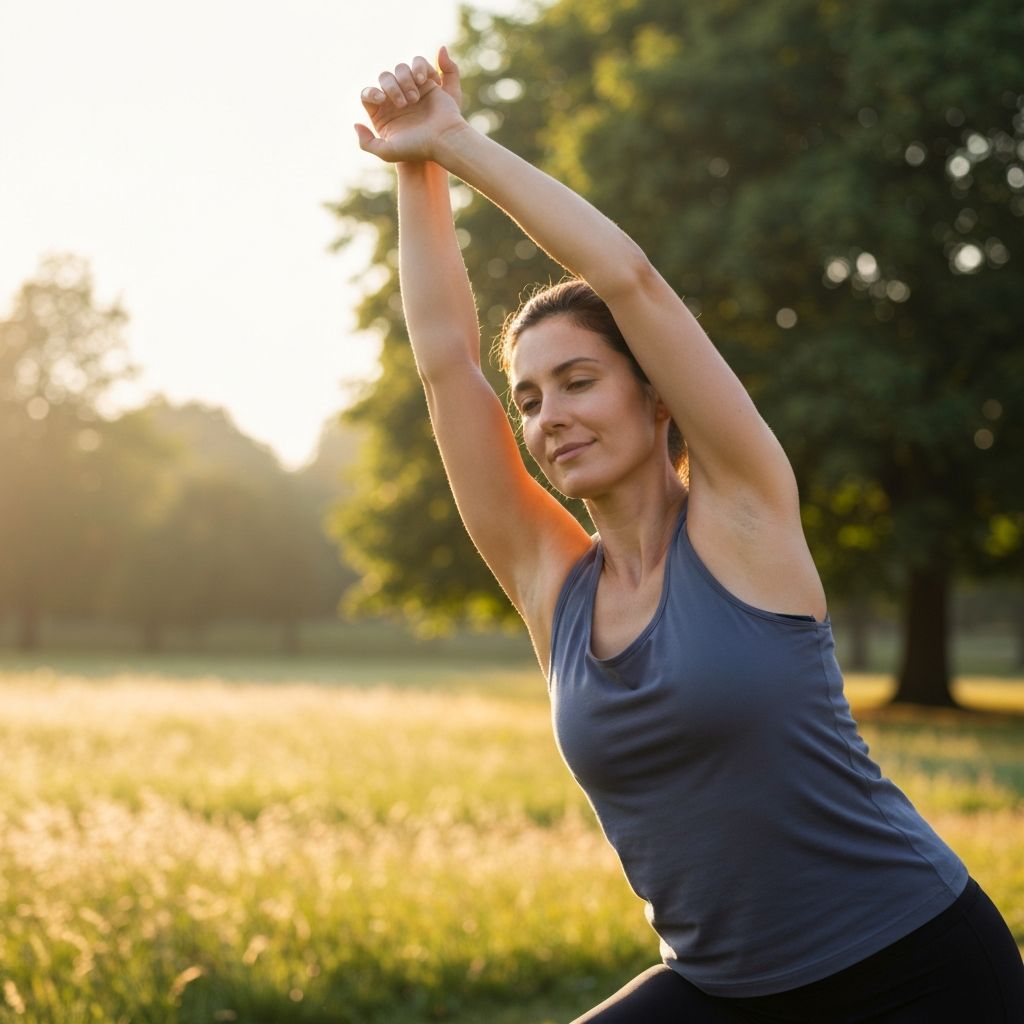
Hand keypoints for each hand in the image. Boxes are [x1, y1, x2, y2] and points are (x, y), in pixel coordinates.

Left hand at [355, 47, 466, 162]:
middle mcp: (396, 101)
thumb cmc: (418, 147)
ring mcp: (412, 89)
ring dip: (405, 80)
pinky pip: (418, 63)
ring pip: (400, 69)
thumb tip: (356, 124)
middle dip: (391, 87)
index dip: (371, 92)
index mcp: (383, 115)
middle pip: (384, 77)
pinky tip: (423, 82)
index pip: (367, 94)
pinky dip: (419, 68)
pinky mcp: (428, 82)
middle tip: (404, 104)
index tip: (381, 99)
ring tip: (415, 98)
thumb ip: (366, 143)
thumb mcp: (387, 152)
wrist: (445, 140)